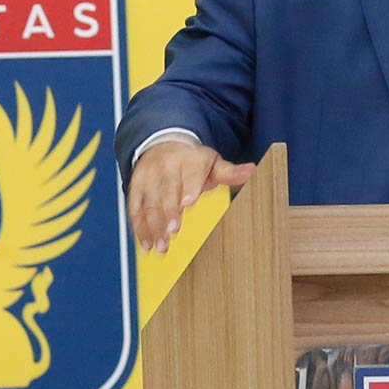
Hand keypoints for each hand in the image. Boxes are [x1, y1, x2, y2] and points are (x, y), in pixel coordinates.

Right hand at [128, 138, 253, 254]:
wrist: (163, 142)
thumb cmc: (193, 160)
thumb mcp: (213, 163)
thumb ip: (231, 172)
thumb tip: (253, 170)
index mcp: (189, 160)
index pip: (190, 173)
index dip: (189, 187)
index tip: (189, 203)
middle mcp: (166, 167)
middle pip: (167, 189)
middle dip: (168, 211)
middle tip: (172, 232)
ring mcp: (148, 177)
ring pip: (150, 202)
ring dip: (153, 225)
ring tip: (161, 246)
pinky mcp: (136, 187)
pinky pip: (135, 207)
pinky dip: (139, 227)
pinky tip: (146, 244)